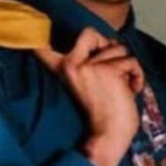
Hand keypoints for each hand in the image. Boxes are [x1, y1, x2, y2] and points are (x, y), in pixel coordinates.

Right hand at [34, 27, 143, 165]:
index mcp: (64, 69)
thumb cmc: (105, 110)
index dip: (38, 37)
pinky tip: (131, 89)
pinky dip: (138, 74)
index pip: (43, 49)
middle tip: (112, 69)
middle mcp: (71, 65)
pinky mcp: (107, 69)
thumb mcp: (91, 81)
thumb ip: (93, 61)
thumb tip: (109, 41)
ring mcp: (88, 66)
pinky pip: (132, 61)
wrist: (110, 133)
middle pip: (91, 32)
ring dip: (128, 66)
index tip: (28, 34)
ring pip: (120, 48)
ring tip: (121, 86)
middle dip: (110, 45)